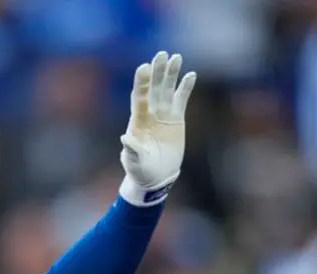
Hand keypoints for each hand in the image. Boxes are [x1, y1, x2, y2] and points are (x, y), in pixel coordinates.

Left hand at [119, 51, 195, 205]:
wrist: (156, 176)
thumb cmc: (140, 170)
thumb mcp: (134, 162)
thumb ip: (131, 150)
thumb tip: (125, 137)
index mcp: (138, 121)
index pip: (139, 97)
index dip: (141, 82)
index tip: (144, 67)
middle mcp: (150, 113)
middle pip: (153, 88)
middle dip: (157, 72)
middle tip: (161, 54)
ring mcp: (164, 114)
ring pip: (167, 90)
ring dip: (171, 74)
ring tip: (176, 57)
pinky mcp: (177, 118)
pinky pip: (181, 99)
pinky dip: (185, 87)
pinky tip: (190, 75)